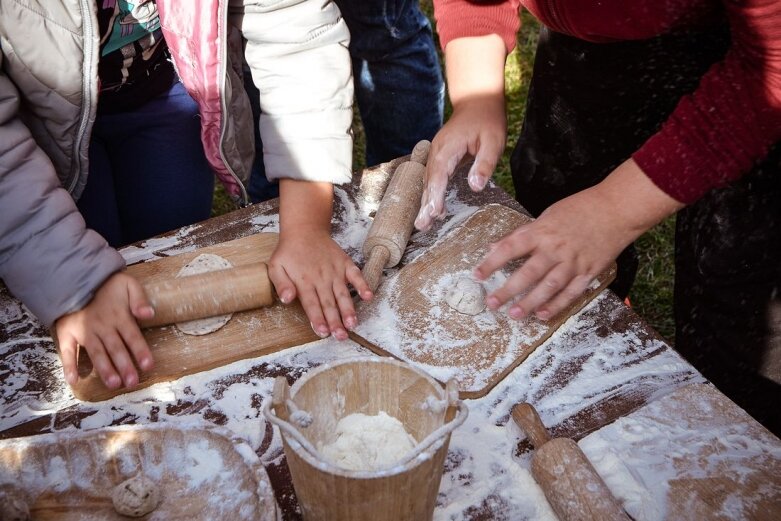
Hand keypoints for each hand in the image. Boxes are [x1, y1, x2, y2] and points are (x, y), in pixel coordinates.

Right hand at [55, 272, 153, 389]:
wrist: (77, 277)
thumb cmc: (108, 285)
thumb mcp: (128, 285)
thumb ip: (139, 299)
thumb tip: (148, 314)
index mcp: (119, 316)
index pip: (133, 337)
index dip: (141, 351)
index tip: (148, 366)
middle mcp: (102, 326)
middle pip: (116, 348)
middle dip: (125, 366)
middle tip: (132, 382)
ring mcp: (84, 331)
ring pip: (96, 353)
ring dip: (104, 369)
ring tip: (113, 384)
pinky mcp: (67, 333)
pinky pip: (67, 351)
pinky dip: (68, 365)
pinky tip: (73, 380)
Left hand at [268, 227, 369, 340]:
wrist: (304, 230)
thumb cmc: (289, 252)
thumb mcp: (276, 267)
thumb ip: (281, 284)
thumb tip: (287, 299)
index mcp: (304, 281)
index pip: (311, 304)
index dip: (317, 319)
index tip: (323, 332)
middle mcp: (322, 278)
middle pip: (329, 303)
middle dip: (335, 322)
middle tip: (340, 337)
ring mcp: (335, 271)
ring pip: (343, 294)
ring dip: (348, 309)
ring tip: (353, 324)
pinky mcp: (345, 264)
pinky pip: (356, 275)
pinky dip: (363, 285)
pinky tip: (368, 296)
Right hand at [415, 34, 507, 230]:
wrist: (478, 101)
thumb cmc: (487, 121)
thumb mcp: (493, 142)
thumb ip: (484, 164)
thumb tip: (475, 187)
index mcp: (447, 148)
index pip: (438, 175)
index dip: (435, 195)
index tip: (433, 212)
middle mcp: (437, 152)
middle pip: (428, 181)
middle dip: (425, 204)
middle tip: (421, 226)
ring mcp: (436, 154)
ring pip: (428, 181)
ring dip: (425, 202)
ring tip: (423, 224)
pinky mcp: (439, 157)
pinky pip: (432, 178)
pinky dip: (431, 193)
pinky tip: (433, 208)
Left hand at [476, 159, 683, 319]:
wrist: (617, 209)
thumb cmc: (580, 209)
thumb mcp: (546, 216)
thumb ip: (522, 234)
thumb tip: (495, 246)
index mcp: (542, 231)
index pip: (510, 247)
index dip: (492, 262)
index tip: (477, 275)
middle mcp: (555, 248)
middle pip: (528, 273)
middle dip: (508, 289)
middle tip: (492, 303)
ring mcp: (573, 262)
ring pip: (549, 286)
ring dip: (530, 302)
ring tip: (514, 315)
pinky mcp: (589, 272)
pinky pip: (571, 293)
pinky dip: (556, 305)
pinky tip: (542, 314)